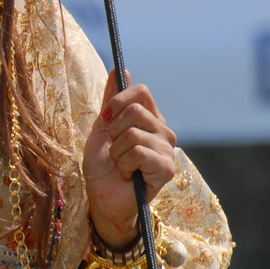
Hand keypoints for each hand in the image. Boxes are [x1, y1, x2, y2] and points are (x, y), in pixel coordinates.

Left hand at [82, 70, 177, 247]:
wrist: (102, 199)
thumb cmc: (102, 166)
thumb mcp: (102, 129)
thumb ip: (111, 101)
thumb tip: (120, 69)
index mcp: (149, 119)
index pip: (142, 91)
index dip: (118, 101)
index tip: (106, 119)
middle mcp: (162, 131)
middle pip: (135, 110)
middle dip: (114, 132)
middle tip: (115, 150)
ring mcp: (167, 149)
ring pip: (133, 133)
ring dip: (117, 152)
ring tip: (121, 165)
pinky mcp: (167, 168)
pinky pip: (139, 152)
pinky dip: (125, 164)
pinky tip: (130, 175)